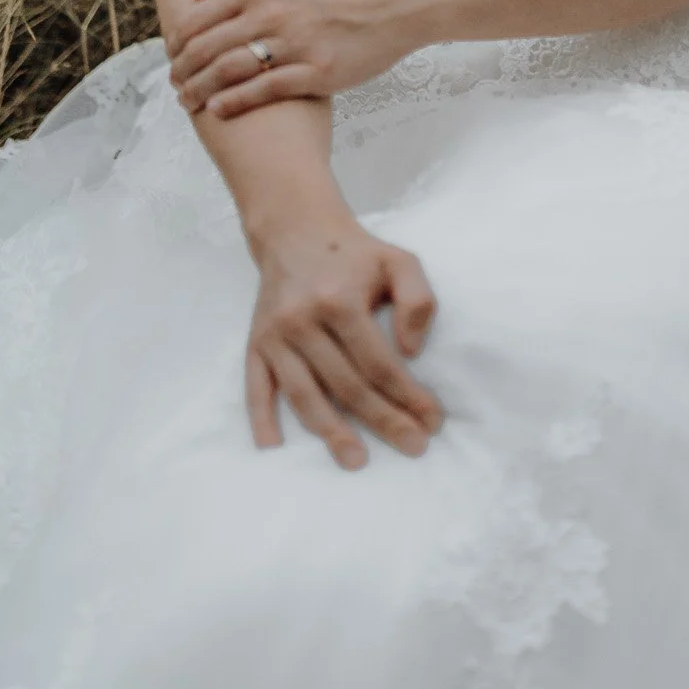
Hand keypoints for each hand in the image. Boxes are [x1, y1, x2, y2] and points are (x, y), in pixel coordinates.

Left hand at [169, 0, 410, 116]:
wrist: (388, 2)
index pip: (199, 17)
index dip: (177, 40)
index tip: (171, 55)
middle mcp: (271, 13)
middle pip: (209, 48)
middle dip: (183, 70)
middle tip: (175, 84)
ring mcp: (294, 44)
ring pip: (230, 71)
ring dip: (201, 90)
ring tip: (189, 102)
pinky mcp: (316, 72)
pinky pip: (265, 90)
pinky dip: (235, 102)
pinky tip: (218, 109)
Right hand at [247, 212, 440, 468]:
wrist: (295, 227)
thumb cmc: (355, 252)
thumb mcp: (399, 260)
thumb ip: (417, 300)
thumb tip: (412, 351)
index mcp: (340, 299)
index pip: (379, 363)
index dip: (408, 396)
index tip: (432, 421)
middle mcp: (303, 319)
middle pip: (346, 385)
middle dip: (383, 421)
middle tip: (413, 447)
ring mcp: (275, 334)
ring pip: (303, 394)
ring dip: (330, 432)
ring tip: (356, 461)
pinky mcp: (256, 341)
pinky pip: (256, 385)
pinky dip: (262, 418)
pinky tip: (274, 447)